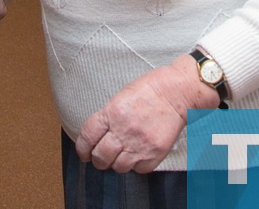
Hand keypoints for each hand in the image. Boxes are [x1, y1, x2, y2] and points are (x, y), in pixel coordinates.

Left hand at [75, 57, 217, 173]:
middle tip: (101, 157)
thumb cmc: (149, 89)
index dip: (82, 149)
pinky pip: (139, 170)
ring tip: (121, 155)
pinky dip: (136, 165)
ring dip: (117, 163)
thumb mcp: (121, 97)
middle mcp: (123, 131)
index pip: (87, 137)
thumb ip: (108, 116)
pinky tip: (138, 154)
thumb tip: (99, 135)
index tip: (84, 153)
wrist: (177, 92)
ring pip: (118, 167)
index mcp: (111, 113)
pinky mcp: (155, 153)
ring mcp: (139, 144)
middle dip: (98, 159)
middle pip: (100, 157)